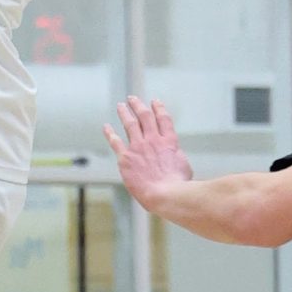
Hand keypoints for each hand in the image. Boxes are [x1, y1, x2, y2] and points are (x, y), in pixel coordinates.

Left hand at [105, 97, 196, 214]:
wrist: (165, 193)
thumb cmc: (178, 185)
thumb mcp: (184, 166)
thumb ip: (176, 157)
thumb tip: (175, 157)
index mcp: (169, 142)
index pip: (163, 119)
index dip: (159, 108)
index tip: (154, 101)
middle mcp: (153, 140)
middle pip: (145, 117)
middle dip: (138, 105)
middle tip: (133, 99)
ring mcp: (138, 147)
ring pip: (130, 124)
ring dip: (124, 113)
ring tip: (121, 106)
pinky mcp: (126, 158)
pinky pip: (116, 141)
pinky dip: (110, 133)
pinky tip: (106, 127)